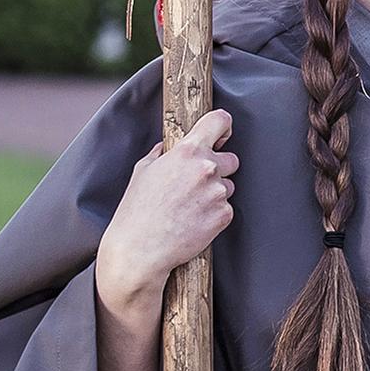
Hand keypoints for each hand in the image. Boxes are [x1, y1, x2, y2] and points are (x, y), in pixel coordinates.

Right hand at [97, 108, 237, 306]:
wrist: (141, 249)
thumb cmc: (137, 211)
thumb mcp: (143, 171)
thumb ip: (162, 153)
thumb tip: (167, 146)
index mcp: (187, 152)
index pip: (219, 121)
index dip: (223, 126)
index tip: (222, 134)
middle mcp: (207, 168)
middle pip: (231, 159)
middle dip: (218, 168)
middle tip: (195, 184)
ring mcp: (218, 192)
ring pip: (228, 186)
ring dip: (215, 193)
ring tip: (188, 206)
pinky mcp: (224, 215)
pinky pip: (226, 208)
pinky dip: (214, 213)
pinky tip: (194, 220)